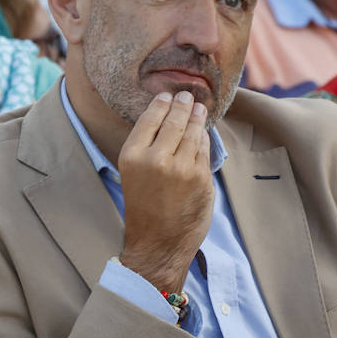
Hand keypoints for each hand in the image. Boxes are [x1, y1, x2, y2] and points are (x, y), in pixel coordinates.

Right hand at [118, 91, 213, 292]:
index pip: (150, 119)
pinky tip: (203, 132)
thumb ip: (146, 148)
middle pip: (174, 121)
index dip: (161, 104)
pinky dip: (204, 139)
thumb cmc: (144, 208)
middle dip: (183, 105)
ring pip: (193, 133)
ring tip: (199, 108)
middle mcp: (156, 159)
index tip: (167, 95)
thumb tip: (167, 118)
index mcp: (132, 157)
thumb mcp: (132, 174)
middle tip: (187, 96)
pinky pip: (204, 150)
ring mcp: (181, 168)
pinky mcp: (201, 178)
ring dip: (197, 118)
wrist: (158, 241)